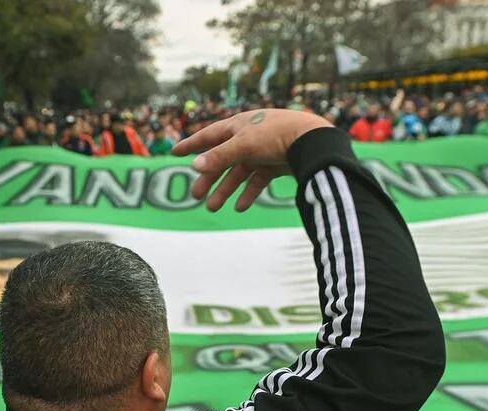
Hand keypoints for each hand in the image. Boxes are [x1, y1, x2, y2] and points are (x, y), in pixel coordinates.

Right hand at [172, 109, 330, 211]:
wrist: (312, 141)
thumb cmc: (276, 135)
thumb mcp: (243, 145)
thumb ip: (219, 156)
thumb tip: (195, 166)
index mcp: (238, 126)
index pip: (209, 136)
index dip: (192, 145)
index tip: (175, 153)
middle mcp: (248, 137)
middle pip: (222, 159)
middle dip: (209, 178)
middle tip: (196, 195)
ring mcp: (263, 151)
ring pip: (239, 173)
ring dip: (225, 190)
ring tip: (212, 208)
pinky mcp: (276, 164)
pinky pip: (257, 181)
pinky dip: (248, 193)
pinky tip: (240, 207)